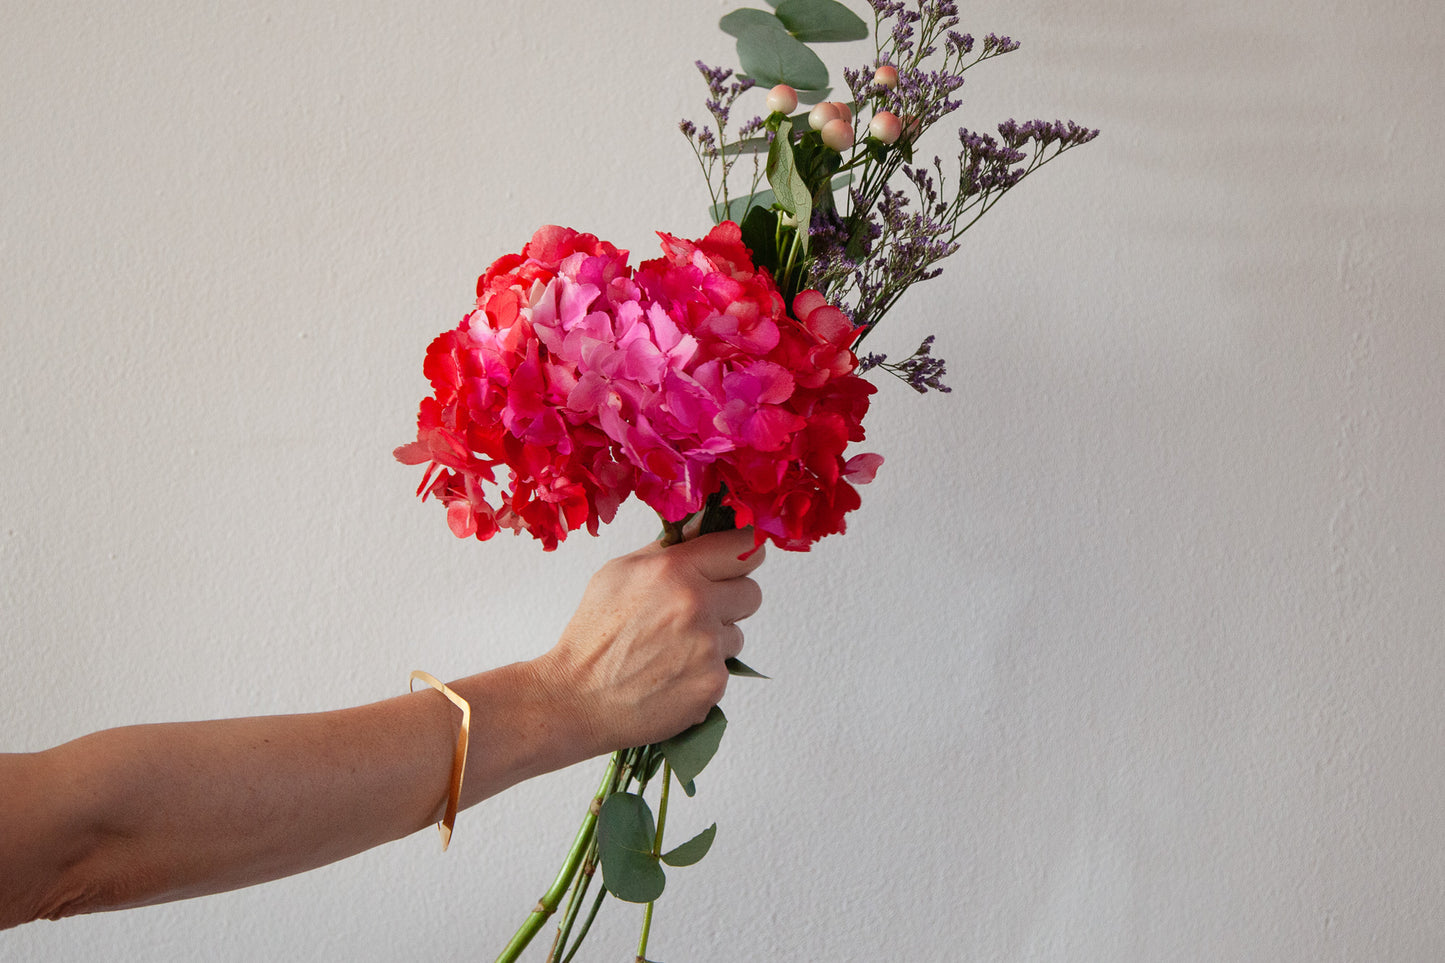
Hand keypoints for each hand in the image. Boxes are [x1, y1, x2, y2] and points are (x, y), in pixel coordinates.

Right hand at [533, 528, 764, 752]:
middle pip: (752, 592)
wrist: (577, 699)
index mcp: (675, 570)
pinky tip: (671, 675)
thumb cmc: (593, 635)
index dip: (745, 552)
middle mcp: (697, 605)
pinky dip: (703, 672)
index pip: (743, 546)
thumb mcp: (618, 574)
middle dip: (730, 600)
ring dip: (714, 640)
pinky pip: (724, 669)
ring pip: (737, 635)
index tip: (740, 559)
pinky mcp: (712, 684)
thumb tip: (703, 529)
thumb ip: (666, 550)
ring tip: (672, 650)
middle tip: (698, 611)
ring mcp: (708, 648)